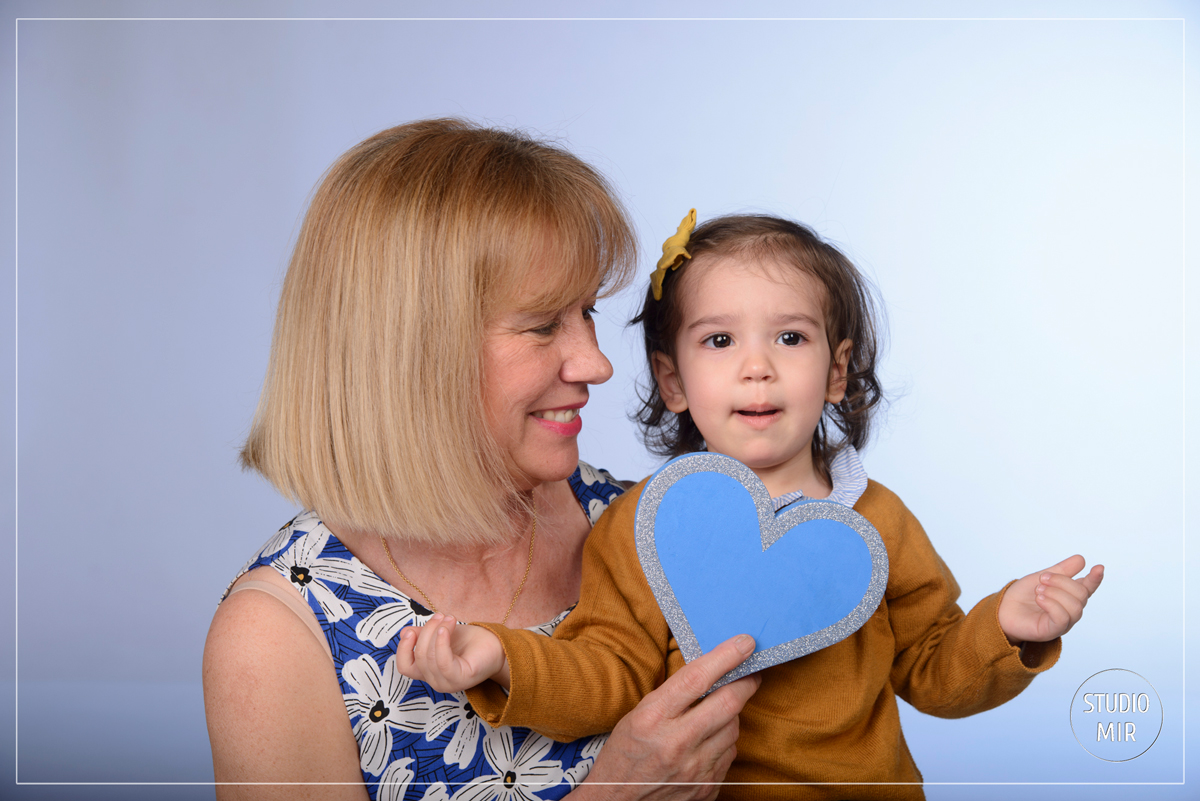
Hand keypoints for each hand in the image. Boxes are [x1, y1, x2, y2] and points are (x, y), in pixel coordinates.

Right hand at [394, 614, 506, 692]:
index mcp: (429, 671)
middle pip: (418, 656)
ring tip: (450, 619)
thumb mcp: (440, 634)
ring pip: (428, 657)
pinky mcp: (460, 679)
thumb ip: (422, 635)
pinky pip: (443, 662)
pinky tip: (446, 629)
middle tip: (441, 616)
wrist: (496, 644)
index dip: (402, 648)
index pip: (405, 667)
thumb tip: (404, 632)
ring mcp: (448, 683)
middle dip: (427, 630)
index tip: (410, 631)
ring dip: (436, 631)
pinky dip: (441, 643)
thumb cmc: (469, 641)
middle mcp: (436, 680)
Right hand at [571, 634, 760, 800]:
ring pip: (734, 728)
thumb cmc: (625, 753)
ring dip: (731, 714)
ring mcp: (695, 769)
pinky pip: (729, 753)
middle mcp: (676, 743)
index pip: (697, 679)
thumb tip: (712, 671)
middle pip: (728, 703)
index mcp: (653, 718)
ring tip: (715, 712)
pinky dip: (724, 741)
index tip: (745, 643)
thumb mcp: (638, 715)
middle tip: (752, 671)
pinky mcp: (708, 787)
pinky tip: (709, 740)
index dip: (726, 657)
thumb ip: (673, 695)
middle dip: (746, 681)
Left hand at [998, 555, 1103, 644]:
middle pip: (1082, 594)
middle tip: (1042, 578)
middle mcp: (1069, 610)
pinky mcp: (1053, 631)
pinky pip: (1062, 618)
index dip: (1095, 579)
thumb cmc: (1023, 595)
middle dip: (1062, 581)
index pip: (1087, 588)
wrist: (1003, 609)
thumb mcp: (1043, 577)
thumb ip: (1062, 570)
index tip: (1098, 567)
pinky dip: (1051, 604)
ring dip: (1055, 593)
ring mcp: (1063, 622)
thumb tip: (1081, 559)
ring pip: (1075, 607)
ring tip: (1038, 590)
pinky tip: (1039, 599)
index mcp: (1068, 596)